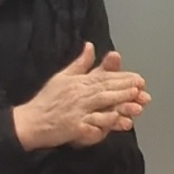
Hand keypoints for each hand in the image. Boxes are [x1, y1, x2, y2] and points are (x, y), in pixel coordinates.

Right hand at [15, 46, 147, 150]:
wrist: (30, 121)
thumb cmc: (47, 100)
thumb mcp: (62, 77)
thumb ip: (80, 63)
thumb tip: (90, 46)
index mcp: (78, 82)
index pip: (104, 78)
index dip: (122, 78)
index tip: (138, 79)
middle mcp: (79, 94)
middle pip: (106, 89)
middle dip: (126, 88)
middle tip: (142, 88)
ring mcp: (77, 110)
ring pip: (102, 104)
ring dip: (120, 103)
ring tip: (136, 103)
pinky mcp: (74, 127)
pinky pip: (92, 123)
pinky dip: (105, 121)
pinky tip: (118, 120)